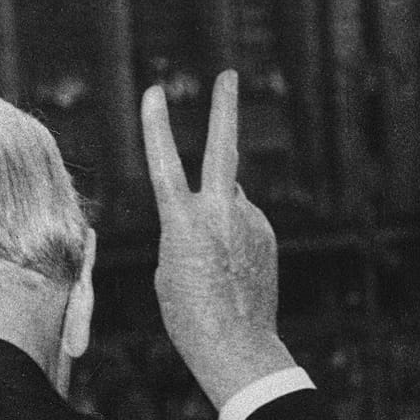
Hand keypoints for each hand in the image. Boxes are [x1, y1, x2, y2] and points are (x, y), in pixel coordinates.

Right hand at [141, 70, 295, 409]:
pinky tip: (231, 270)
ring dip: (217, 216)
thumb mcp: (170, 266)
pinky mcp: (266, 233)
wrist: (236, 344)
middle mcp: (220, 212)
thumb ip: (190, 223)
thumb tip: (224, 198)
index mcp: (183, 222)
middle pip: (224, 148)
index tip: (153, 91)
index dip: (156, 126)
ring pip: (229, 198)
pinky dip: (233, 236)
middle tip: (228, 75)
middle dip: (224, 108)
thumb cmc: (188, 313)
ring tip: (213, 265)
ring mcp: (248, 220)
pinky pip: (243, 221)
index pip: (164, 163)